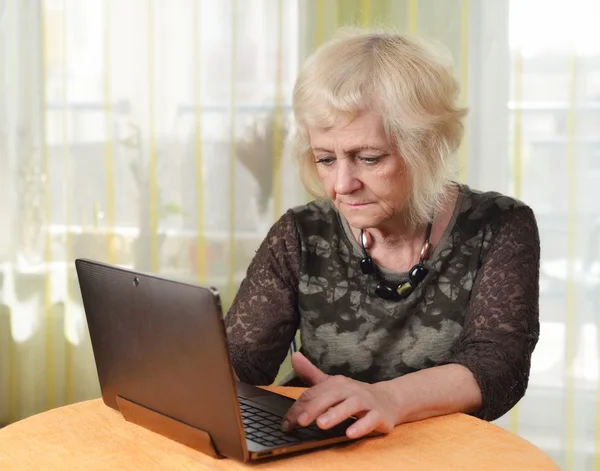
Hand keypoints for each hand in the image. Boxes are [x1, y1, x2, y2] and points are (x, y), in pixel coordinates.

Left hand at [281, 352, 399, 438]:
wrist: (389, 399)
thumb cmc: (355, 394)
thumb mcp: (332, 384)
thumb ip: (311, 374)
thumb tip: (294, 356)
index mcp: (336, 383)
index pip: (315, 393)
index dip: (299, 408)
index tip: (287, 423)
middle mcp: (350, 390)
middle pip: (331, 396)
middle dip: (314, 408)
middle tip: (300, 421)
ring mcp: (366, 402)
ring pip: (351, 406)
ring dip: (336, 414)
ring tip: (321, 424)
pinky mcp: (379, 415)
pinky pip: (370, 420)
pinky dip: (361, 426)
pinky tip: (350, 434)